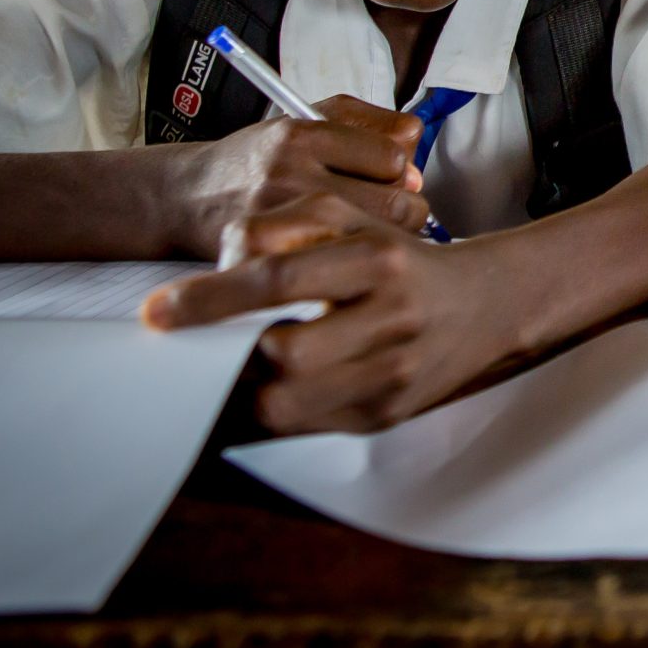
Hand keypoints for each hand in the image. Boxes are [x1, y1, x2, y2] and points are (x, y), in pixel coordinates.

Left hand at [142, 193, 515, 432]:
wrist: (490, 306)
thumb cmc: (405, 261)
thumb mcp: (356, 220)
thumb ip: (286, 225)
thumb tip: (220, 264)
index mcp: (378, 259)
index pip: (276, 278)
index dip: (208, 298)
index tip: (157, 310)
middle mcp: (390, 319)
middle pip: (279, 352)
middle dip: (221, 351)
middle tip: (186, 346)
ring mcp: (390, 375)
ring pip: (284, 403)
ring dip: (236, 388)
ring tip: (217, 368)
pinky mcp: (384, 415)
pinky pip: (302, 427)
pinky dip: (263, 412)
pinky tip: (250, 391)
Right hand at [159, 95, 427, 260]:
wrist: (184, 198)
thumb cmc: (258, 159)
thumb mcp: (306, 119)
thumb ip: (367, 122)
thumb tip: (413, 152)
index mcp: (302, 133)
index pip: (393, 155)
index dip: (399, 168)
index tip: (387, 177)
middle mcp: (289, 173)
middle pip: (397, 201)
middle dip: (406, 208)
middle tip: (391, 212)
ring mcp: (279, 219)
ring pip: (378, 237)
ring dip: (386, 238)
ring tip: (369, 232)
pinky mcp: (270, 258)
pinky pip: (345, 264)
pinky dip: (355, 262)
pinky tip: (345, 255)